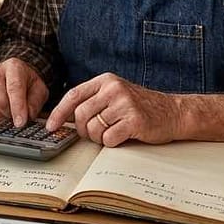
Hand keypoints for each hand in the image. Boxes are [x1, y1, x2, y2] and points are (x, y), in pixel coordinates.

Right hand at [0, 58, 48, 127]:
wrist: (13, 75)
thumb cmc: (26, 82)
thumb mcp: (39, 90)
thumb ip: (35, 103)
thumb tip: (27, 116)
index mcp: (13, 66)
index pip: (14, 88)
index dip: (18, 108)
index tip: (21, 122)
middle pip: (0, 101)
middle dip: (10, 114)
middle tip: (17, 114)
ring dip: (2, 116)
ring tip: (8, 109)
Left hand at [46, 72, 179, 145]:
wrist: (173, 112)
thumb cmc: (140, 107)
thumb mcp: (115, 95)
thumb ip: (93, 101)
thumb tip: (65, 118)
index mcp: (105, 80)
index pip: (73, 95)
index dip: (59, 112)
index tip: (51, 126)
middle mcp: (113, 88)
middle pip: (81, 114)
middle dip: (83, 130)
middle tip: (93, 134)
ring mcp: (124, 103)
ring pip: (94, 128)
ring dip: (98, 138)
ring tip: (110, 134)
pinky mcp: (134, 120)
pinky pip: (109, 138)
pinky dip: (111, 143)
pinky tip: (122, 137)